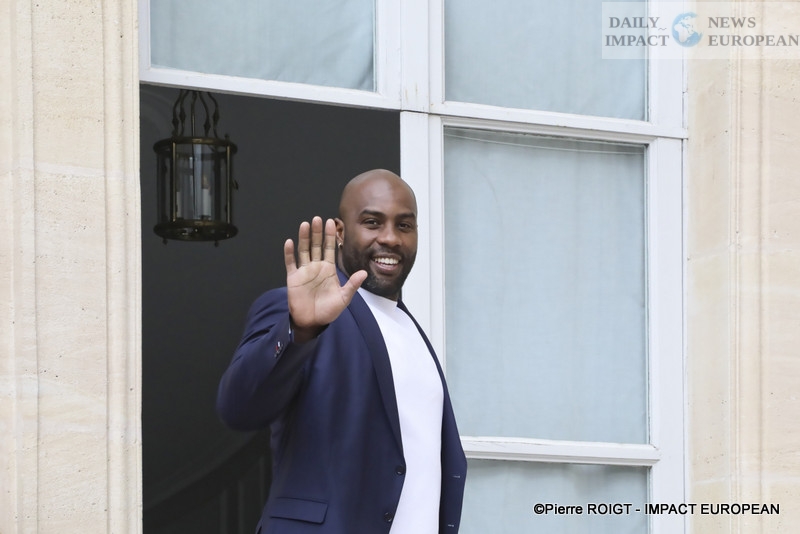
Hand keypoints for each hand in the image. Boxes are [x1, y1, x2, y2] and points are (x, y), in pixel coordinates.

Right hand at [284, 217, 366, 342]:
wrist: (312, 322)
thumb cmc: (328, 310)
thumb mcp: (344, 298)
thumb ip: (353, 285)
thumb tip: (364, 273)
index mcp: (328, 269)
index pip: (330, 248)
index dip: (330, 236)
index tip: (331, 222)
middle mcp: (316, 267)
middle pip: (316, 245)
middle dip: (317, 232)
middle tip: (318, 219)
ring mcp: (304, 271)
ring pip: (303, 250)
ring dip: (304, 238)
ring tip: (305, 225)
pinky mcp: (293, 278)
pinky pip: (291, 263)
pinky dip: (289, 253)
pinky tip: (290, 242)